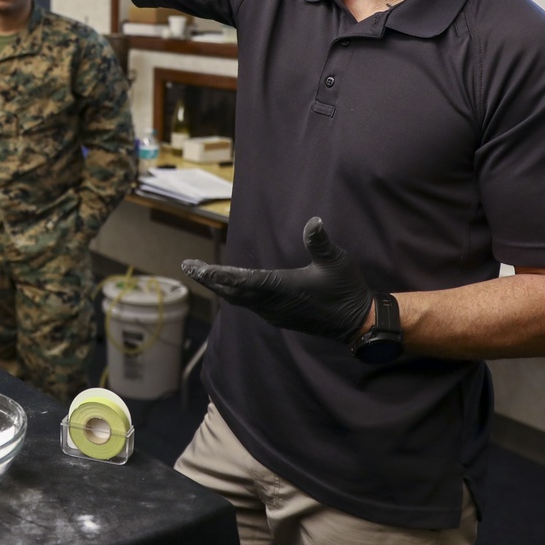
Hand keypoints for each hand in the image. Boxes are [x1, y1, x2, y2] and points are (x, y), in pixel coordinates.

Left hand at [181, 217, 373, 342]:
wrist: (357, 323)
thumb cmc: (346, 289)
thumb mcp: (336, 262)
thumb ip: (320, 242)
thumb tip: (313, 221)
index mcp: (282, 288)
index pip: (242, 281)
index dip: (218, 274)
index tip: (198, 269)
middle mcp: (272, 303)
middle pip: (232, 291)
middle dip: (209, 279)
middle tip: (188, 266)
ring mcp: (274, 312)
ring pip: (238, 299)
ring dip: (219, 286)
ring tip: (202, 273)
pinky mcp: (278, 316)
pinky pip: (248, 304)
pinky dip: (233, 293)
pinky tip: (228, 287)